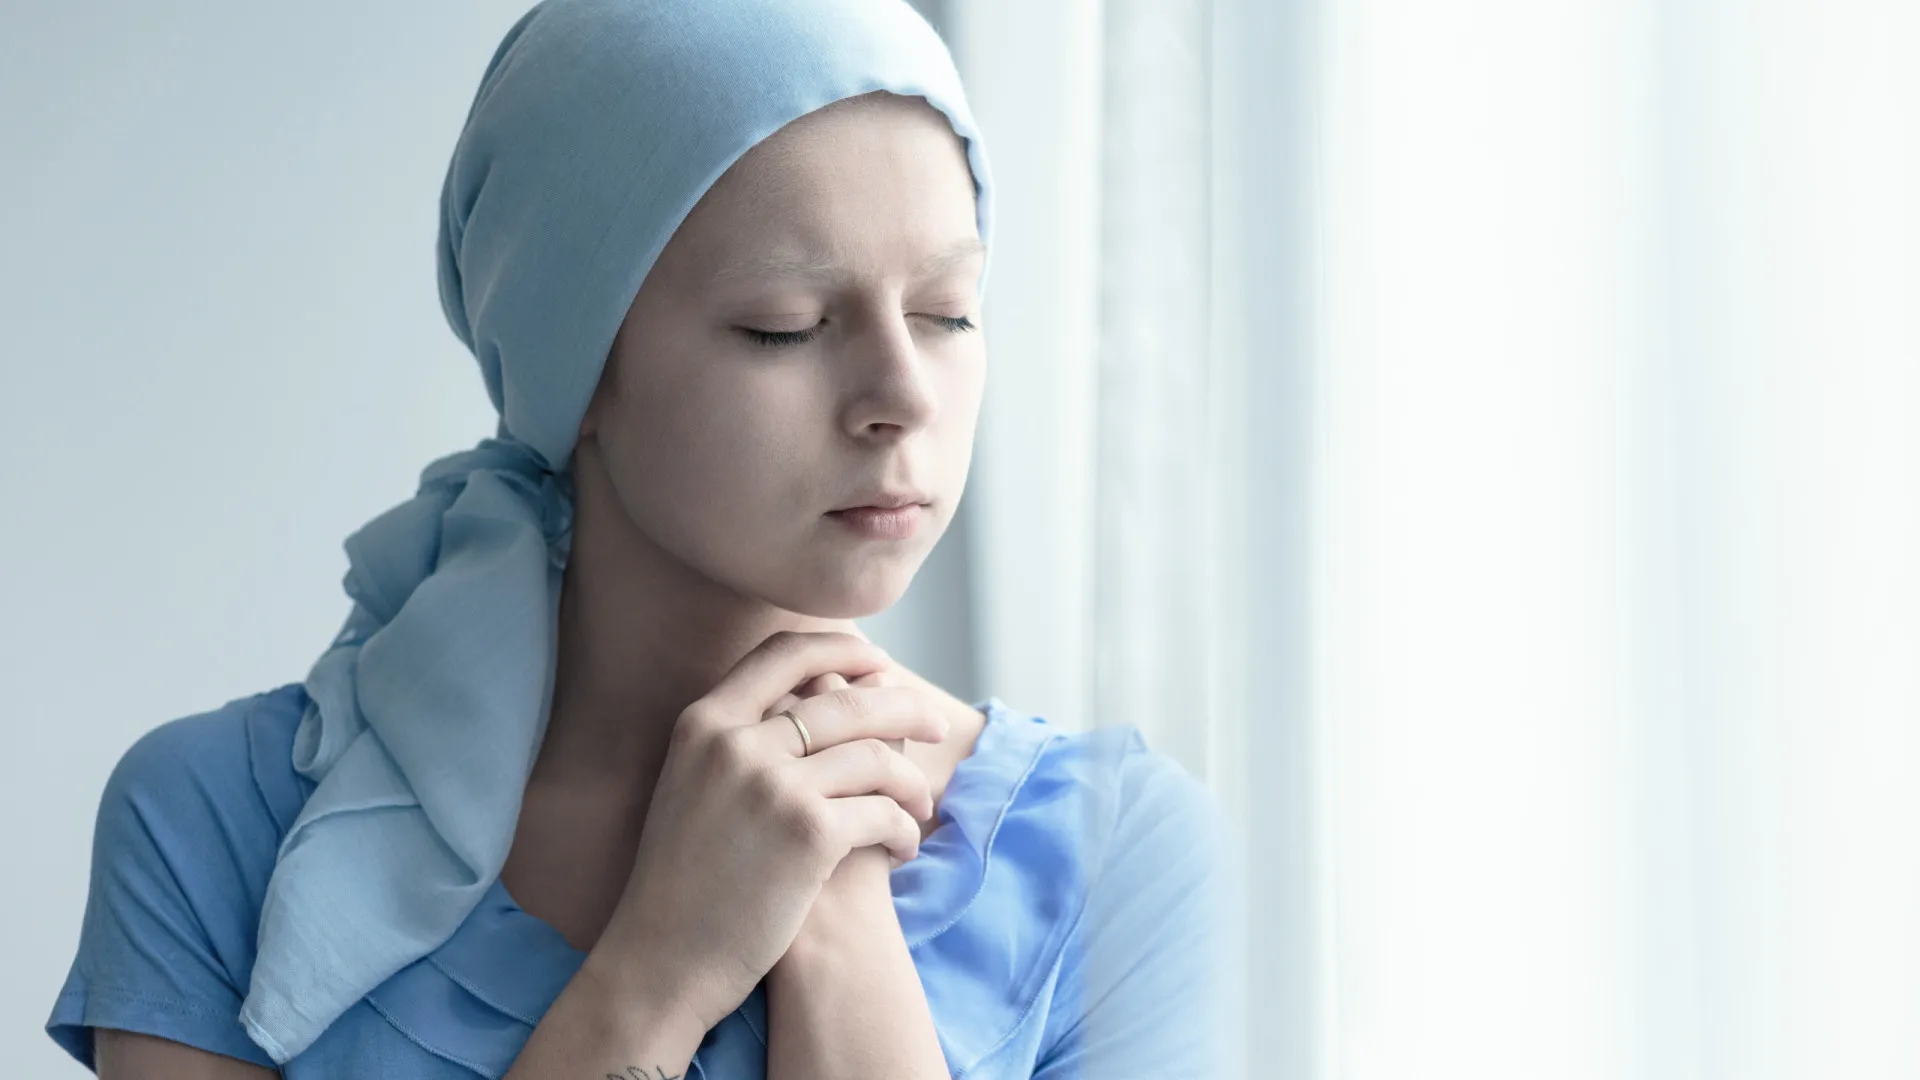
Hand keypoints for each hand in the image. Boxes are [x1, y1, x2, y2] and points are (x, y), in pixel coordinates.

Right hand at [587, 631, 950, 1035]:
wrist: (662, 959)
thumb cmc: (687, 879)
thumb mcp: (694, 785)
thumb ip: (742, 738)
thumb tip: (819, 695)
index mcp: (704, 723)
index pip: (784, 653)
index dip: (842, 648)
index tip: (879, 664)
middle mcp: (736, 743)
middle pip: (847, 700)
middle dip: (905, 708)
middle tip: (936, 725)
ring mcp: (772, 786)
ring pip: (875, 757)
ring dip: (911, 782)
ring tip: (920, 806)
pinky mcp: (808, 834)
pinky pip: (882, 813)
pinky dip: (903, 830)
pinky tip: (902, 848)